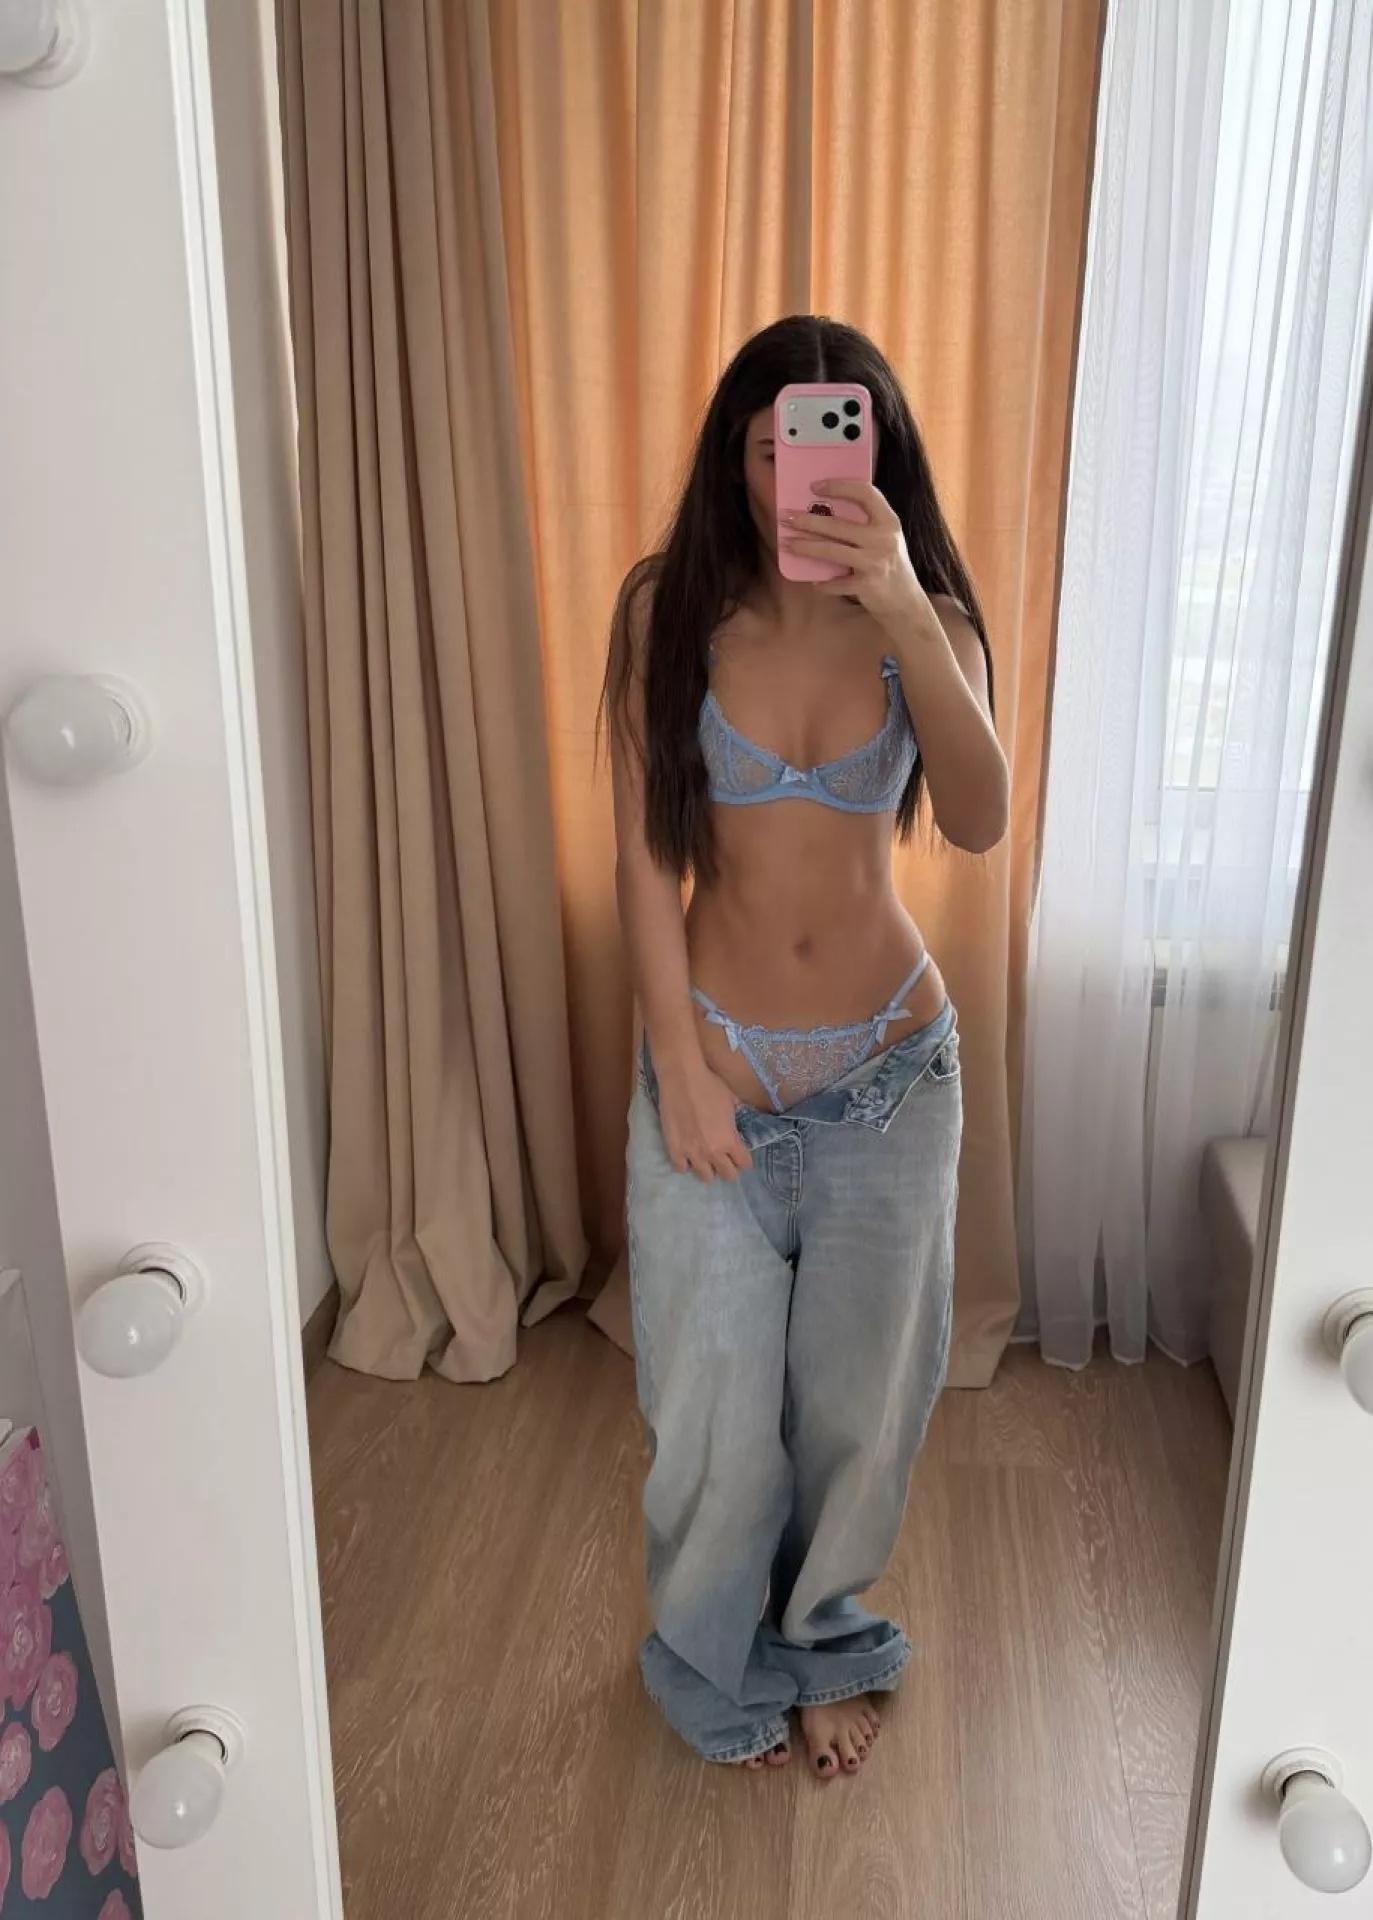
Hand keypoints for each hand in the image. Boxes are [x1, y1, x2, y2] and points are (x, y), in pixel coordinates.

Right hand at [657, 1058, 753, 1183]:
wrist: (681, 1077)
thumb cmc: (710, 1085)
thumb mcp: (733, 1100)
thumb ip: (739, 1117)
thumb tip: (743, 1119)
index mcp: (730, 1140)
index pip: (744, 1164)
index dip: (744, 1159)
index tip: (741, 1155)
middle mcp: (712, 1152)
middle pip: (727, 1175)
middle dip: (729, 1167)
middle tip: (725, 1158)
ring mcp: (691, 1152)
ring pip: (705, 1177)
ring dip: (708, 1168)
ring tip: (706, 1159)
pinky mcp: (673, 1148)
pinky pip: (681, 1168)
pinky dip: (685, 1164)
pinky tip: (687, 1155)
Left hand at [779, 479, 935, 632]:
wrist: (906, 604)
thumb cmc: (890, 566)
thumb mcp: (886, 539)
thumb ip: (866, 525)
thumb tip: (825, 511)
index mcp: (889, 522)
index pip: (865, 493)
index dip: (840, 486)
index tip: (815, 486)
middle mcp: (883, 539)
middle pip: (838, 525)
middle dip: (808, 521)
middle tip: (787, 517)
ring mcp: (874, 562)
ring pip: (831, 551)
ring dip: (805, 547)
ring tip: (787, 543)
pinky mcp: (866, 585)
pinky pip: (836, 582)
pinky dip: (823, 584)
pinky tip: (814, 582)